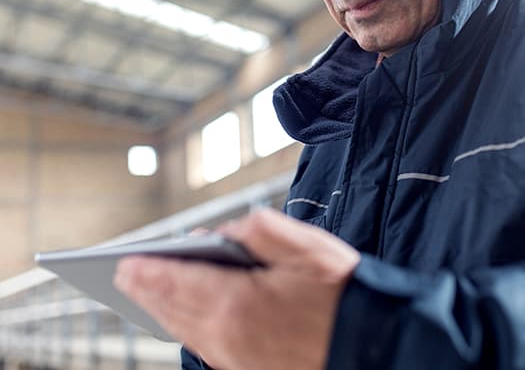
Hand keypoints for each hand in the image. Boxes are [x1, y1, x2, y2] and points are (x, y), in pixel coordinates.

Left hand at [114, 208, 359, 369]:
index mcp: (236, 303)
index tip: (125, 263)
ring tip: (146, 293)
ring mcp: (237, 359)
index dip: (148, 271)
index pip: (176, 283)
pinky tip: (184, 317)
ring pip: (186, 330)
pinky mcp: (250, 369)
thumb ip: (256, 230)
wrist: (371, 345)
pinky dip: (185, 326)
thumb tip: (221, 234)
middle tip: (125, 275)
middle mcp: (228, 337)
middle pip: (174, 309)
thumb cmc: (339, 292)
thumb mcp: (303, 247)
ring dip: (162, 309)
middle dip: (147, 290)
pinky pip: (205, 345)